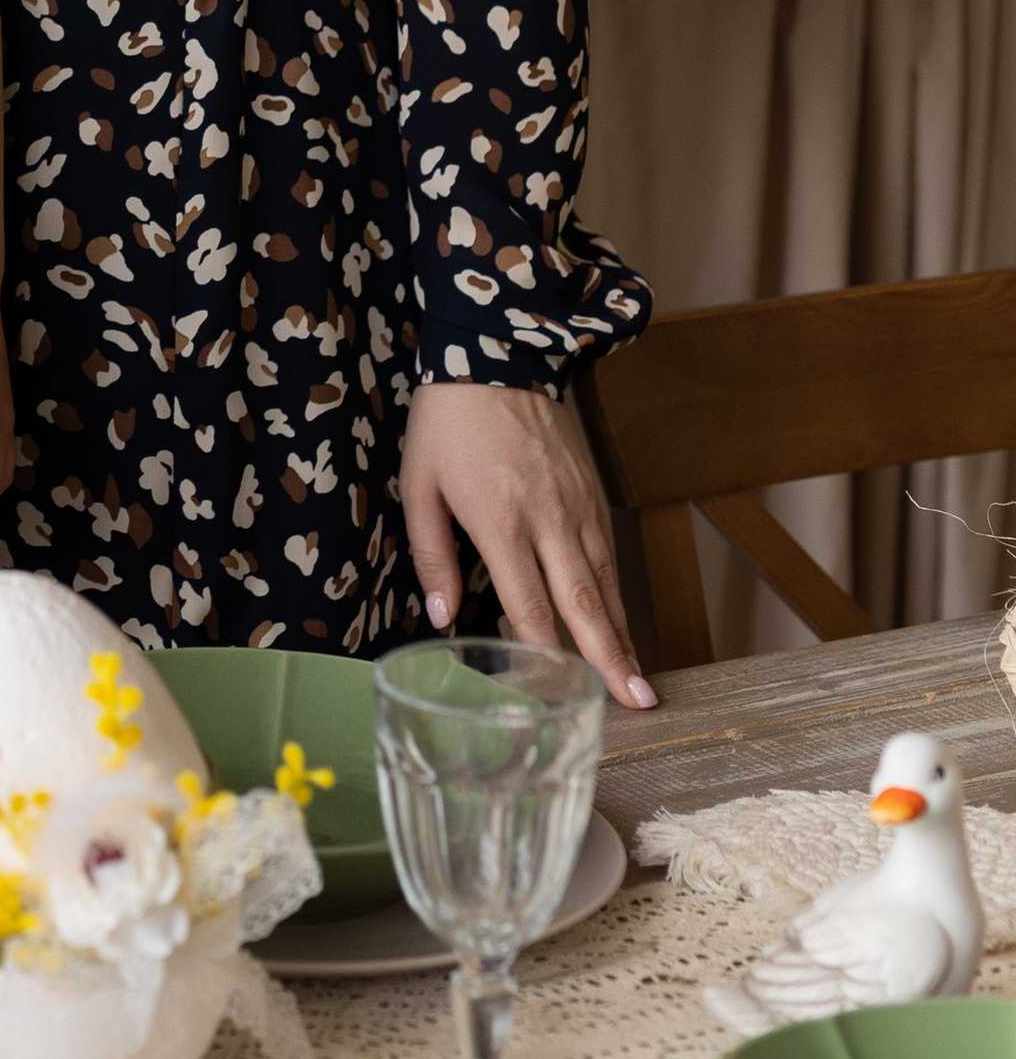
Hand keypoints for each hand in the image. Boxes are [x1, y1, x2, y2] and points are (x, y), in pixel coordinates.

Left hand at [401, 379, 654, 712]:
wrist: (495, 353)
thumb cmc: (446, 424)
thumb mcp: (419, 486)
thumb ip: (432, 556)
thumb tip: (444, 617)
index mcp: (499, 521)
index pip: (529, 605)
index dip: (547, 657)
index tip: (562, 698)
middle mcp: (547, 518)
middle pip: (583, 603)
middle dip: (610, 659)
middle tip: (639, 705)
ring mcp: (576, 504)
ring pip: (605, 582)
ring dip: (621, 634)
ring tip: (638, 683)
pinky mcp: (592, 490)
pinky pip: (608, 554)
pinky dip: (617, 595)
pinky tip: (620, 624)